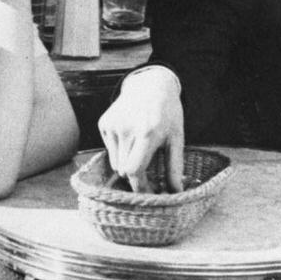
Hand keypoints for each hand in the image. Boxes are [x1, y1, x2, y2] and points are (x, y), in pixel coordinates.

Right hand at [99, 67, 183, 191]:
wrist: (151, 85)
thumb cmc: (168, 113)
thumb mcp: (176, 138)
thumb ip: (174, 167)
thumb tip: (176, 193)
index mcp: (147, 133)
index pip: (135, 170)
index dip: (140, 187)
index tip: (148, 194)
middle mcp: (126, 129)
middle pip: (125, 170)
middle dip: (136, 178)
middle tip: (149, 177)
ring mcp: (112, 125)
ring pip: (116, 163)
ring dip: (128, 164)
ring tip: (141, 150)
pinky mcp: (104, 123)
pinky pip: (110, 150)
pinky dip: (121, 151)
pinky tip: (131, 137)